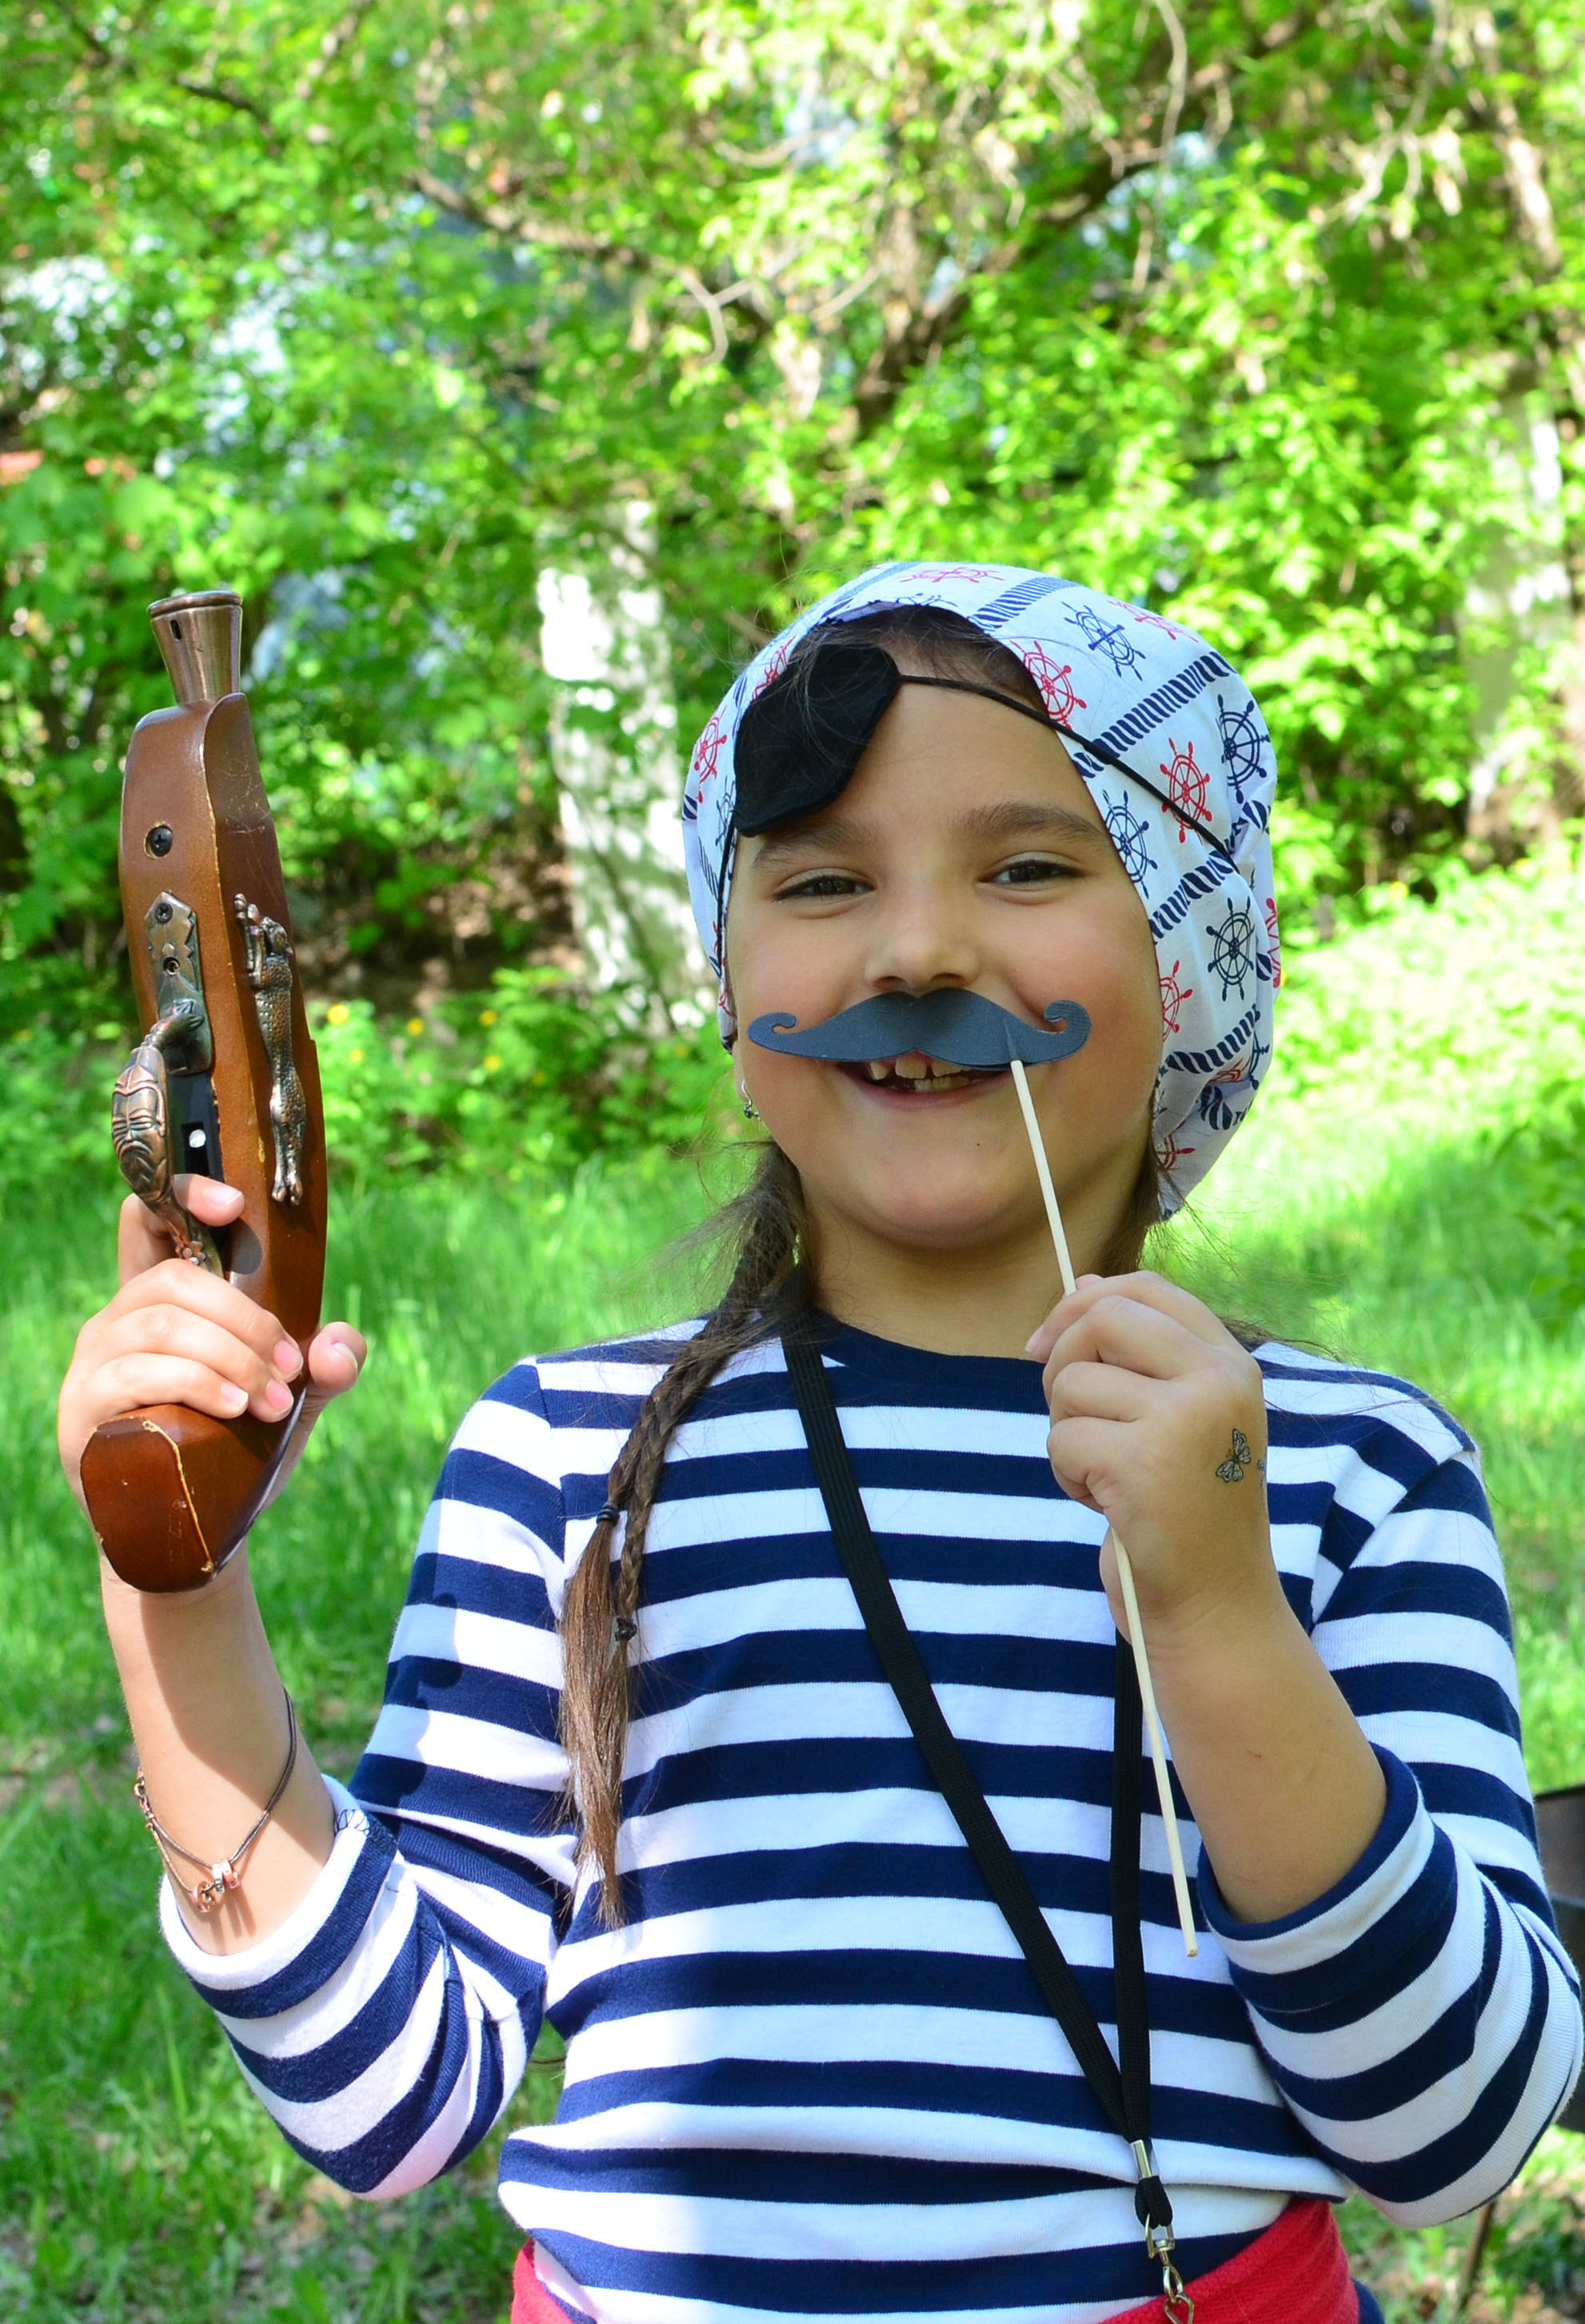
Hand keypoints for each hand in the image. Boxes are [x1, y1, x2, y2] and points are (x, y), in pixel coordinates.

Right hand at [58, 1174, 365, 1515]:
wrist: (197, 1533)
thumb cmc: (239, 1450)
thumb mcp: (295, 1402)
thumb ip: (327, 1365)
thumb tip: (335, 1345)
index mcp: (162, 1301)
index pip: (149, 1221)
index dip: (184, 1194)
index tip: (234, 1203)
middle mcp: (118, 1321)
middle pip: (175, 1278)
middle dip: (246, 1318)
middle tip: (290, 1370)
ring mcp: (94, 1363)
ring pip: (161, 1324)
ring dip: (231, 1357)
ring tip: (269, 1402)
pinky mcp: (84, 1409)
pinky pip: (138, 1374)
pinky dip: (197, 1383)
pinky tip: (234, 1408)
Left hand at [1026, 1271, 1277, 1646]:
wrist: (1215, 1609)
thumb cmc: (1188, 1513)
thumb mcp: (1180, 1419)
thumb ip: (1141, 1353)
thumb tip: (1084, 1282)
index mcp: (1232, 1365)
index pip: (1149, 1289)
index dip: (1086, 1302)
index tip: (1048, 1341)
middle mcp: (1217, 1382)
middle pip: (1103, 1317)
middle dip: (1062, 1360)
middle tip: (1071, 1414)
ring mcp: (1183, 1420)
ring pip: (1072, 1382)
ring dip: (1067, 1432)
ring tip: (1107, 1474)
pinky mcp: (1142, 1463)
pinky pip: (1061, 1437)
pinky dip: (1066, 1474)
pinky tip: (1104, 1503)